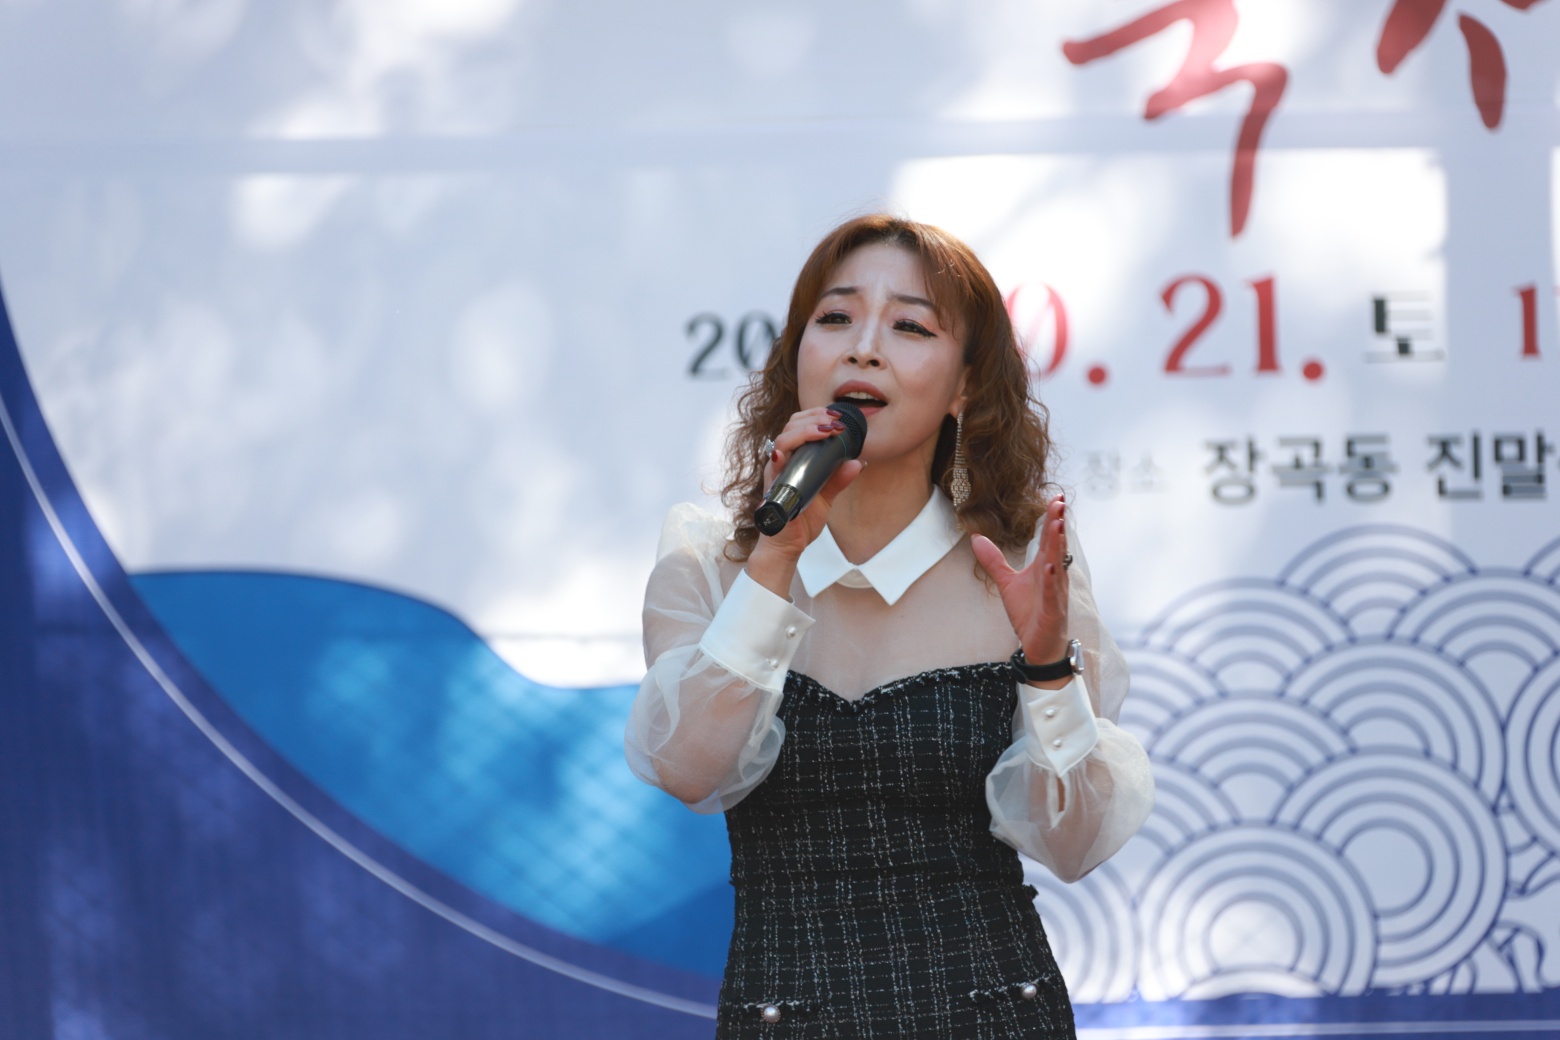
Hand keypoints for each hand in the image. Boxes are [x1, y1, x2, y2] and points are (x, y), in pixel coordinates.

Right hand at [746, 407, 863, 595]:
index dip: (816, 416)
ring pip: (783, 440)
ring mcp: (776, 473)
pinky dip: (783, 454)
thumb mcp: (826, 496)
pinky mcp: (773, 486)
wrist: (788, 546)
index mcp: (793, 460)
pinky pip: (774, 464)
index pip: (799, 427)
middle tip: (834, 420)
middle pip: (790, 426)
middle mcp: (782, 462)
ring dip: (804, 430)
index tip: (836, 416)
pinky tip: (794, 450)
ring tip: (825, 430)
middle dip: (813, 417)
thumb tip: (858, 462)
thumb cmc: (801, 521)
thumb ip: (839, 479)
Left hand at [971, 496, 1069, 677]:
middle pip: (1056, 546)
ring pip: (1059, 565)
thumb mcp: (1007, 583)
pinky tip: (1052, 566)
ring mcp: (1056, 593)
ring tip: (1058, 525)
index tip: (1055, 498)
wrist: (1038, 647)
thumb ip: (993, 561)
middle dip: (1058, 524)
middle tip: (1059, 502)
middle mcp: (1054, 576)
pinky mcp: (1053, 611)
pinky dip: (1053, 580)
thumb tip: (975, 538)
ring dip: (1058, 546)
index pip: (1049, 538)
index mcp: (1044, 567)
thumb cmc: (1029, 613)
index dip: (1052, 518)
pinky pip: (1054, 593)